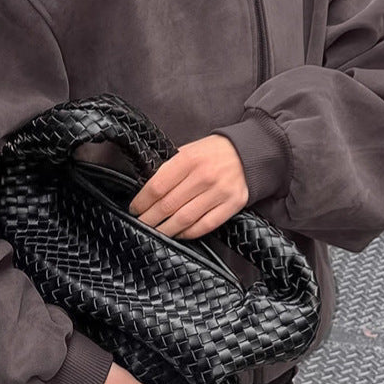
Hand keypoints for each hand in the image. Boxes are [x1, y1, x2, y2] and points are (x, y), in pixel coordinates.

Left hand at [128, 134, 248, 238]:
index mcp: (188, 159)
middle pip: (168, 205)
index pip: (157, 186)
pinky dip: (188, 233)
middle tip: (140, 224)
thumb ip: (170, 167)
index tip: (134, 209)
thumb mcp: (188, 150)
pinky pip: (204, 225)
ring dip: (165, 229)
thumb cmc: (213, 152)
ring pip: (184, 219)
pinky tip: (178, 233)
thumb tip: (146, 189)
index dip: (142, 201)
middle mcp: (203, 176)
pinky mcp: (232, 205)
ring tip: (155, 232)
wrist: (249, 153)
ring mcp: (219, 192)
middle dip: (149, 219)